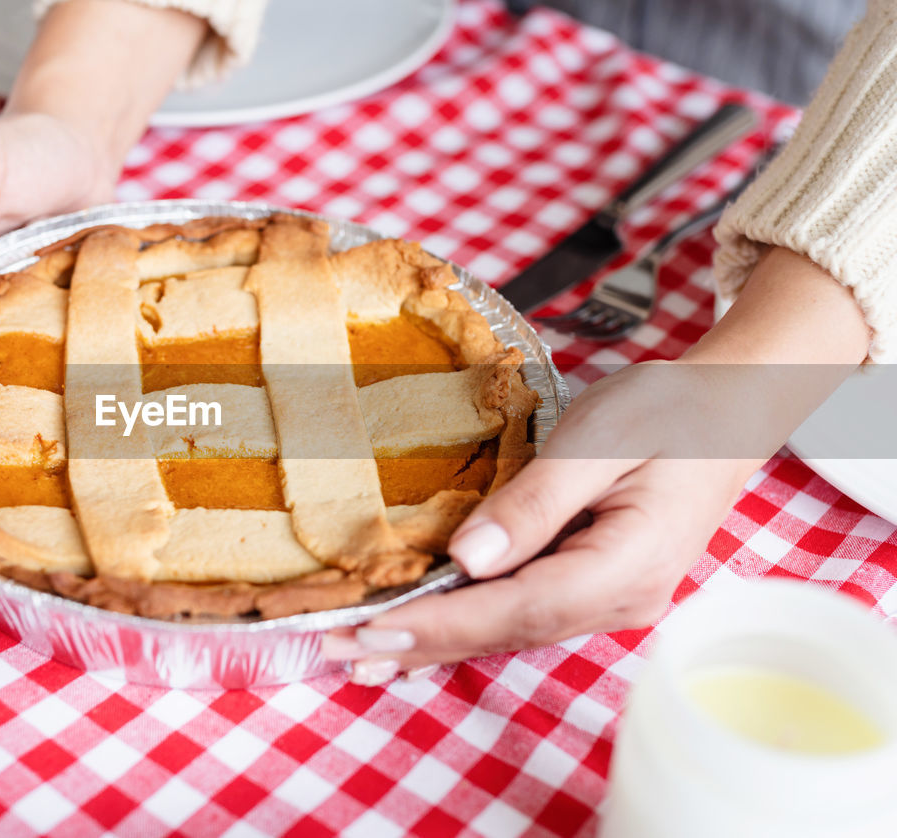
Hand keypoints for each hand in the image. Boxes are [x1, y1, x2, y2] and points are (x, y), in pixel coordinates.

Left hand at [320, 361, 774, 684]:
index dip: (442, 623)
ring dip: (436, 642)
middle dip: (421, 643)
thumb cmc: (664, 413)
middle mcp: (620, 600)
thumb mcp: (596, 441)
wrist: (723, 410)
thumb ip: (534, 503)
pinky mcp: (596, 586)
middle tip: (340, 651)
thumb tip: (467, 559)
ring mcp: (611, 600)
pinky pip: (522, 615)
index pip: (519, 608)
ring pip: (511, 630)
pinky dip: (467, 625)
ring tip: (364, 653)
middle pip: (507, 632)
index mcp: (626, 565)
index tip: (374, 629)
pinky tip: (423, 635)